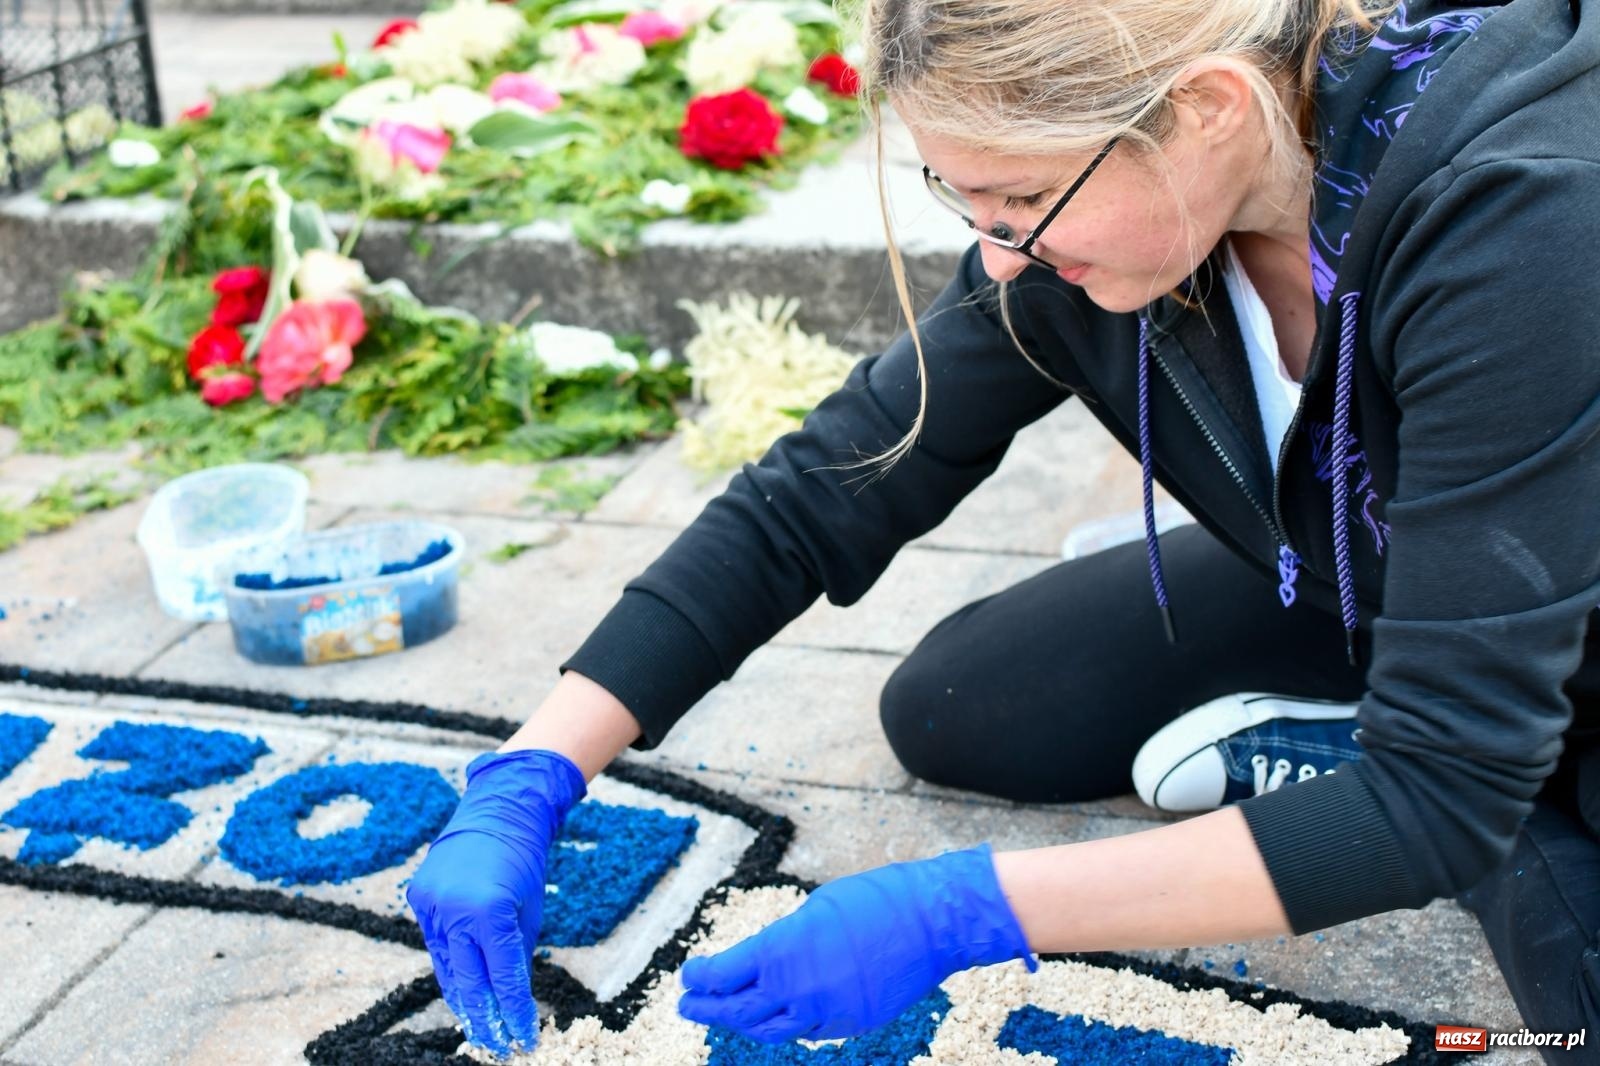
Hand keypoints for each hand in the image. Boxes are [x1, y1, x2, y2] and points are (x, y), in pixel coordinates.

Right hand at [406, 749, 586, 1057]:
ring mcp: (431, 904)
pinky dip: (449, 966)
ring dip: (463, 999)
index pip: (503, 977)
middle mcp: (455, 909)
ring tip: (478, 1028)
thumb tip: (513, 997)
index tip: (523, 1037)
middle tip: (498, 1046)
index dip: (514, 1012)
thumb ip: (517, 955)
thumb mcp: (530, 912)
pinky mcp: (418, 899)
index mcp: (489, 911)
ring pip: (446, 966)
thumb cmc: (523, 862)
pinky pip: (436, 943)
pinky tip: (460, 992)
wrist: (497, 814)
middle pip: (468, 981)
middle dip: (485, 1018)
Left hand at [677, 843, 1035, 1042]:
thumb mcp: (815, 910)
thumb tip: (766, 960)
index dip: (701, 978)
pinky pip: (809, 1031)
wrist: (932, 922)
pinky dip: (789, 1023)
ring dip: (743, 1023)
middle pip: (739, 1011)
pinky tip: (779, 1014)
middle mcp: (798, 989)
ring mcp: (826, 1012)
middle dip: (708, 1008)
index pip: (724, 975)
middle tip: (687, 1005)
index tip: (689, 975)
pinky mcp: (851, 1024)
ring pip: (772, 1031)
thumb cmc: (875, 901)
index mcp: (782, 950)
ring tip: (726, 1016)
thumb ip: (785, 941)